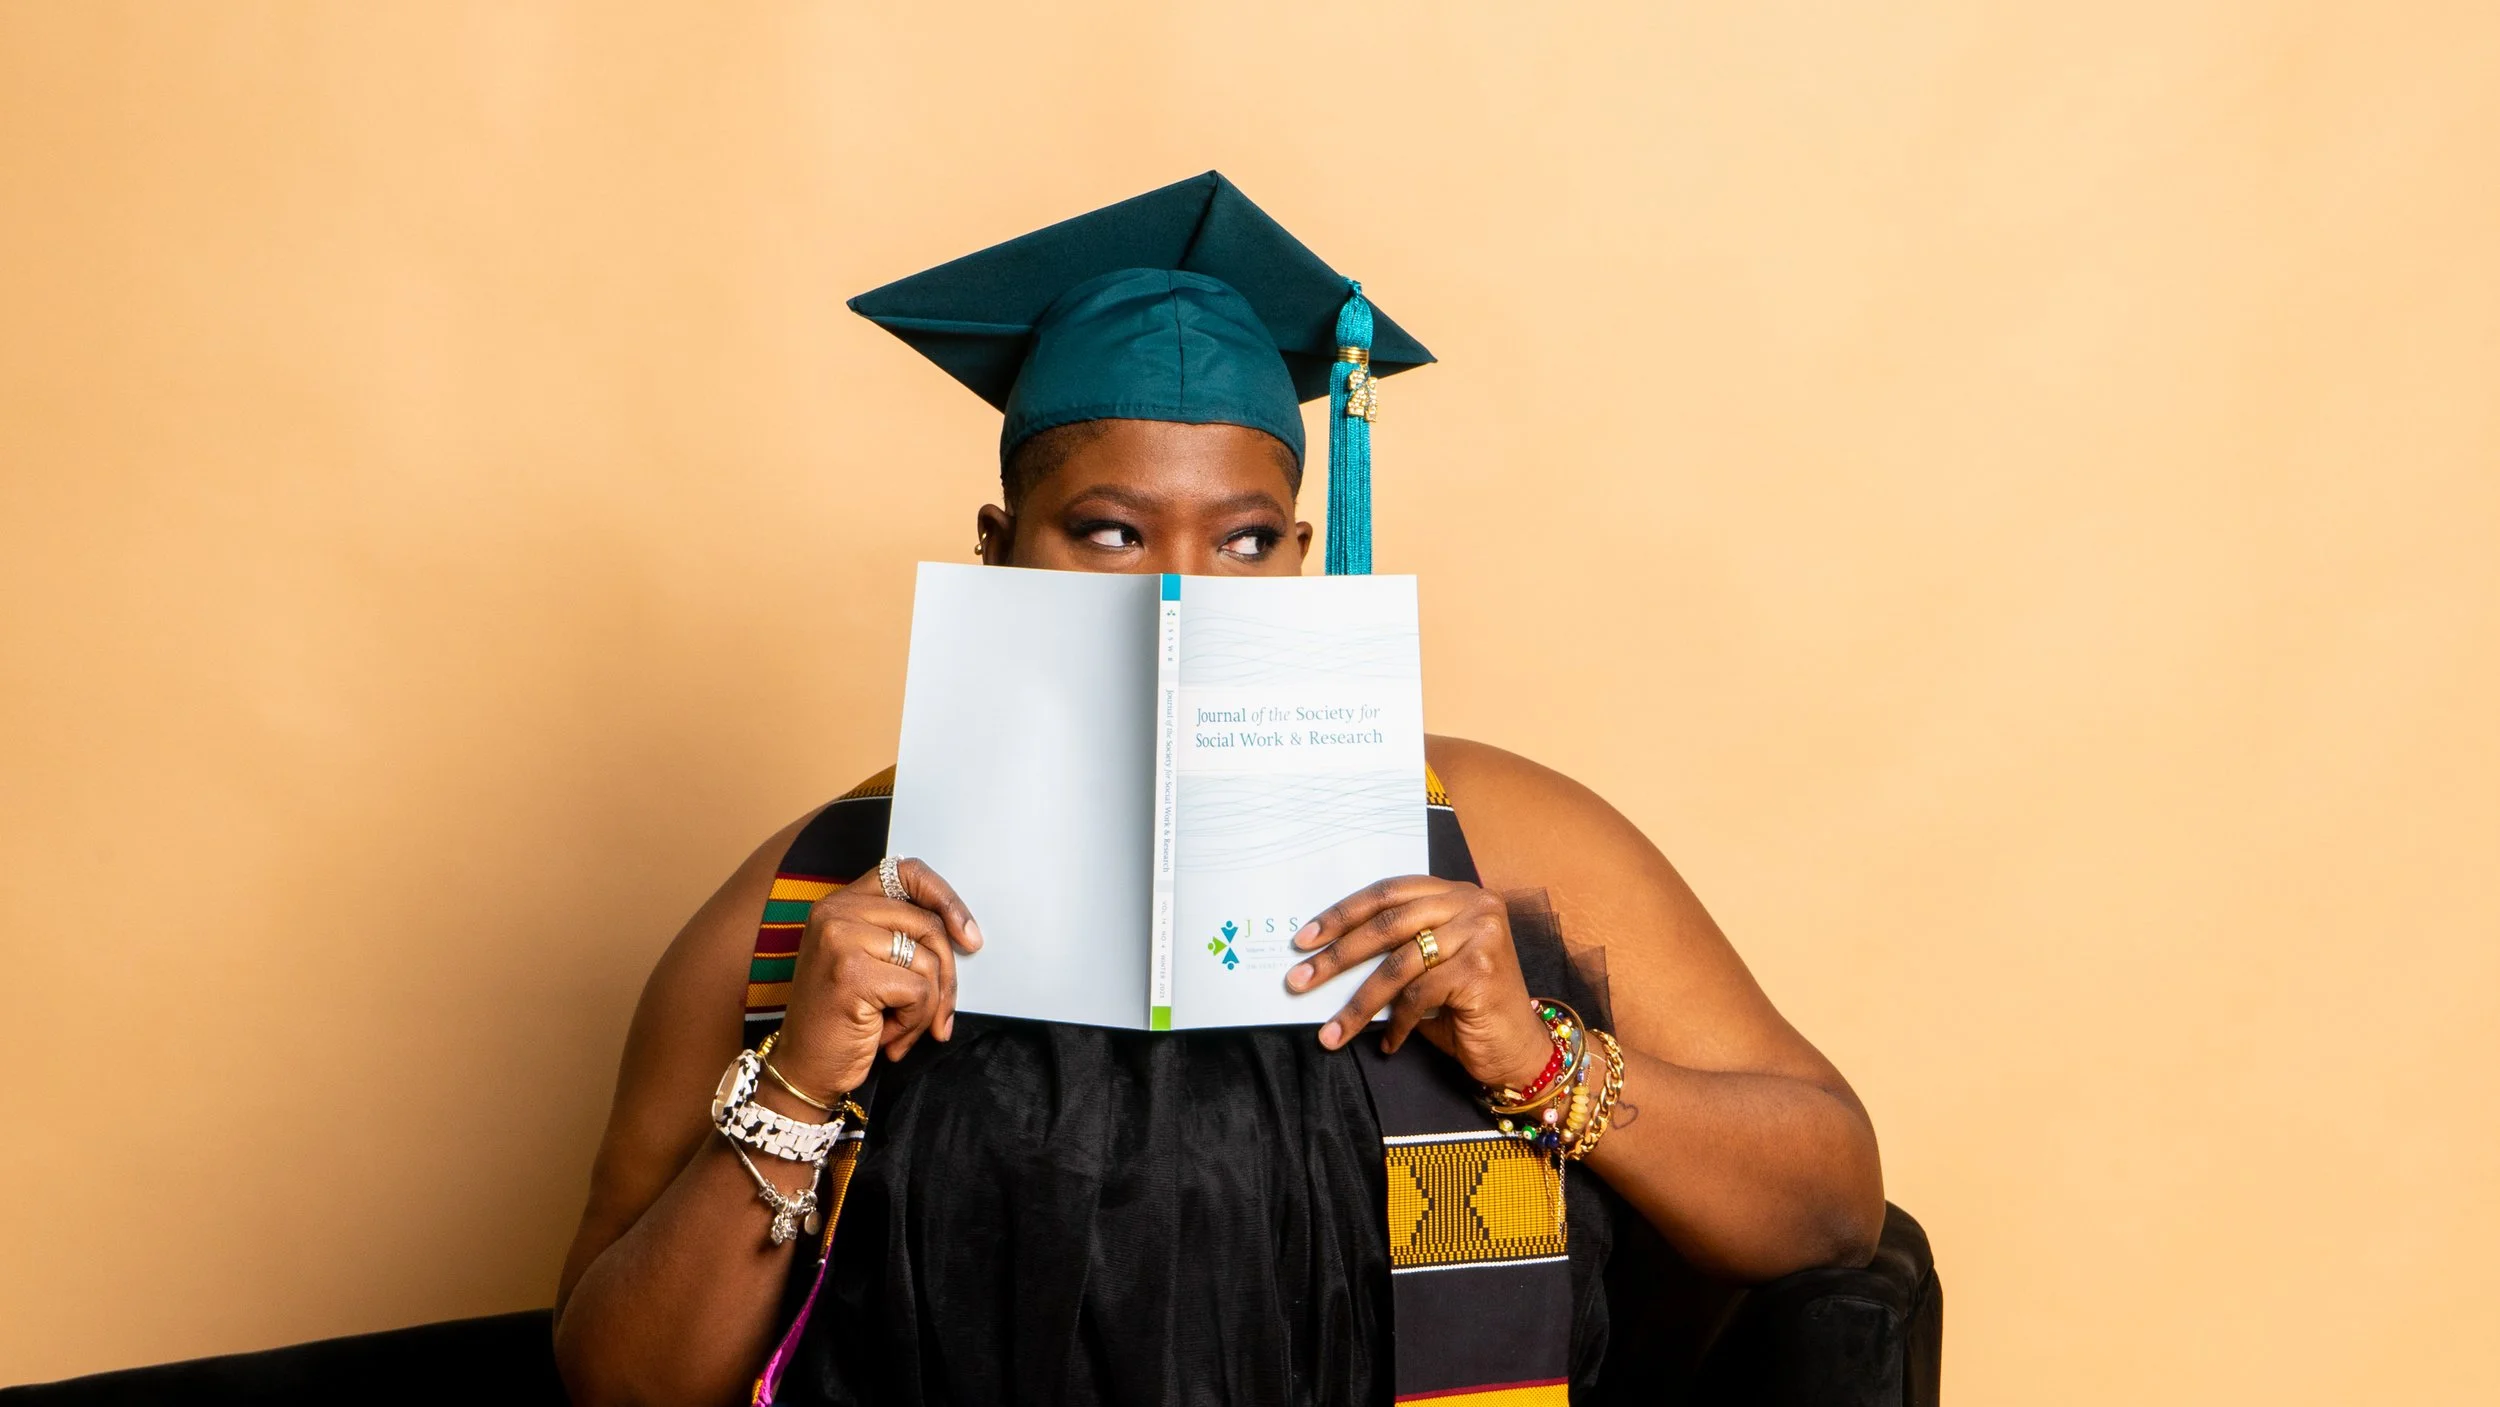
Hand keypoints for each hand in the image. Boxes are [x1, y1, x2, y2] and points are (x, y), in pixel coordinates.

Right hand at [769, 858, 981, 1097]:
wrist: (805, 1070)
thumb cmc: (843, 1021)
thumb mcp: (870, 964)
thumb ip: (903, 936)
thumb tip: (965, 935)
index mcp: (840, 903)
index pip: (907, 873)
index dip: (946, 898)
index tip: (968, 936)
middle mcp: (835, 912)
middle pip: (928, 924)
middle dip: (946, 976)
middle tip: (939, 1015)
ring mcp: (840, 940)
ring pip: (928, 962)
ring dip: (927, 1008)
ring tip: (900, 1029)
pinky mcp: (852, 973)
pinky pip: (919, 991)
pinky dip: (915, 1022)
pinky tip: (888, 1038)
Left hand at [1284, 876, 1553, 1090]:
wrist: (1519, 1050)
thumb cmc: (1467, 1010)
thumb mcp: (1427, 968)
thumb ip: (1393, 950)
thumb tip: (1323, 957)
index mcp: (1455, 893)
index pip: (1387, 893)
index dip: (1342, 914)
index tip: (1304, 939)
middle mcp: (1472, 904)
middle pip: (1387, 924)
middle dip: (1337, 956)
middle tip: (1299, 980)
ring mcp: (1480, 934)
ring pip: (1398, 965)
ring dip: (1358, 1003)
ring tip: (1331, 1032)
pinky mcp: (1481, 970)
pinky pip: (1418, 995)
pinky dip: (1397, 1023)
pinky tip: (1389, 1043)